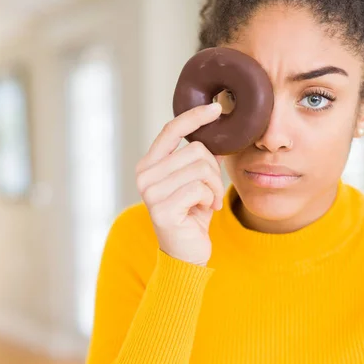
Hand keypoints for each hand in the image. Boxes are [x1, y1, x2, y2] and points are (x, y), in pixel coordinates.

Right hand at [136, 102, 224, 265]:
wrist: (186, 256)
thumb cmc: (192, 217)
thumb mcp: (198, 183)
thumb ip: (202, 159)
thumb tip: (218, 132)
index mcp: (150, 165)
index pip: (171, 130)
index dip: (194, 116)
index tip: (217, 108)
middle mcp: (145, 175)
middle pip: (196, 150)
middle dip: (213, 171)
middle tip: (211, 192)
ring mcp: (150, 192)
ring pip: (200, 168)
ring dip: (214, 187)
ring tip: (208, 202)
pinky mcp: (161, 208)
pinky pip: (199, 188)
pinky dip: (210, 198)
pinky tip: (205, 211)